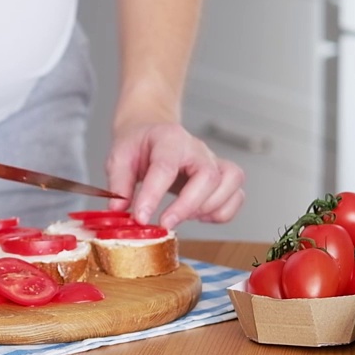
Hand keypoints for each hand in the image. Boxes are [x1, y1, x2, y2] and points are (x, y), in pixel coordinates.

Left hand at [105, 121, 245, 230]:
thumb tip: (119, 211)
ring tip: (183, 216)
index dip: (154, 195)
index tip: (141, 217)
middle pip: (208, 176)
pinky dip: (222, 212)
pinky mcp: (222, 175)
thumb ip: (118, 183)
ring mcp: (213, 161)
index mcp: (169, 139)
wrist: (153, 131)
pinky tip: (199, 215)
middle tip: (165, 222)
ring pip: (230, 182)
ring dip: (209, 208)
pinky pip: (236, 195)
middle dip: (187, 205)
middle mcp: (196, 148)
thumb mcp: (119, 156)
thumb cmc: (139, 144)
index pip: (165, 167)